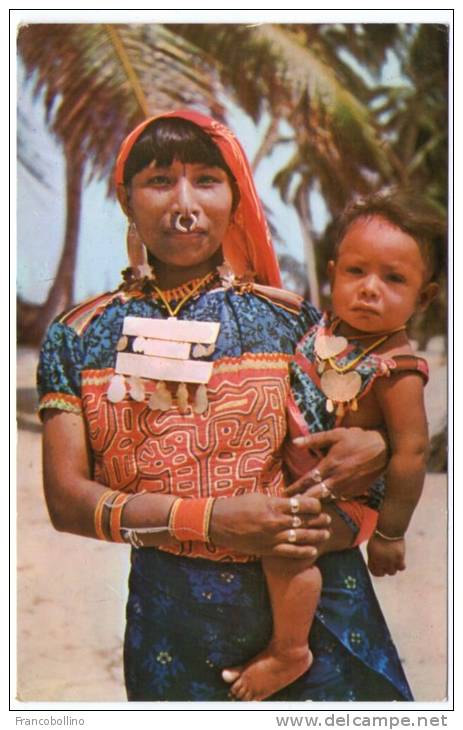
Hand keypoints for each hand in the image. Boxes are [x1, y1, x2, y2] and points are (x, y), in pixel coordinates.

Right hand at [209, 487, 331, 558]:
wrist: (218, 523)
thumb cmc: (238, 506)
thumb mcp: (258, 497)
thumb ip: (277, 500)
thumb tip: (293, 500)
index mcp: (273, 505)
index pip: (302, 504)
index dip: (314, 504)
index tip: (319, 504)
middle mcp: (275, 522)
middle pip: (305, 521)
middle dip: (319, 520)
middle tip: (328, 519)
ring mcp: (272, 537)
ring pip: (301, 537)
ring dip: (316, 535)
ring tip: (325, 533)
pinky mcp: (268, 549)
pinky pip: (290, 552)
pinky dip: (303, 551)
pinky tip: (313, 550)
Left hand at [285, 427, 386, 497]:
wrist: (384, 449)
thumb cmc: (358, 439)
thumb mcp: (336, 434)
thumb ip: (314, 439)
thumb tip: (295, 442)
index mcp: (330, 465)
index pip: (308, 481)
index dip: (294, 489)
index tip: (283, 495)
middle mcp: (338, 479)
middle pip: (315, 495)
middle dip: (301, 502)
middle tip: (289, 507)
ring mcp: (348, 488)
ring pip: (327, 500)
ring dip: (315, 503)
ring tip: (301, 508)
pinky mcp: (356, 492)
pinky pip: (339, 499)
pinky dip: (329, 501)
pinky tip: (322, 503)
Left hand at [367, 534, 405, 576]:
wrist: (389, 530)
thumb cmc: (378, 537)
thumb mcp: (371, 547)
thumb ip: (372, 558)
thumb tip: (375, 564)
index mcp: (373, 558)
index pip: (374, 572)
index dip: (376, 571)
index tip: (378, 569)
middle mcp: (382, 561)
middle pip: (383, 573)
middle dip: (383, 570)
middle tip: (385, 564)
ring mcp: (391, 560)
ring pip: (392, 572)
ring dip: (392, 568)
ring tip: (392, 562)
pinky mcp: (400, 558)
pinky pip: (401, 567)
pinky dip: (400, 565)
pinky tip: (399, 561)